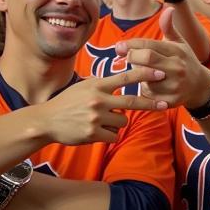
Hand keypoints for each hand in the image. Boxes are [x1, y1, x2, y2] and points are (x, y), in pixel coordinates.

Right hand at [33, 70, 167, 144]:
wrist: (46, 121)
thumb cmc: (67, 103)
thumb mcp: (83, 86)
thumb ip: (102, 84)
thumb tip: (121, 78)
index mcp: (96, 86)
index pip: (125, 78)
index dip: (144, 75)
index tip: (160, 73)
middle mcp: (98, 100)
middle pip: (132, 101)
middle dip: (150, 103)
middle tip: (163, 104)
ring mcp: (96, 117)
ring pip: (123, 121)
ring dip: (118, 122)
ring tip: (102, 121)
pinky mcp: (93, 133)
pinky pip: (114, 135)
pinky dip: (110, 134)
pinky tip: (97, 131)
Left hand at [119, 7, 209, 109]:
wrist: (200, 87)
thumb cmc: (184, 61)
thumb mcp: (179, 43)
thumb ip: (169, 27)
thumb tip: (168, 8)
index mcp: (177, 51)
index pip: (148, 45)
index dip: (130, 44)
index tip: (119, 46)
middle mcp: (177, 68)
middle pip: (146, 59)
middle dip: (131, 57)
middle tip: (126, 57)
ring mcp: (174, 85)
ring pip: (144, 78)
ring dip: (137, 75)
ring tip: (141, 71)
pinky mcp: (170, 101)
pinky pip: (147, 94)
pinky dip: (143, 89)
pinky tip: (149, 85)